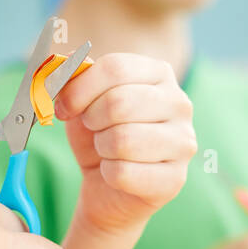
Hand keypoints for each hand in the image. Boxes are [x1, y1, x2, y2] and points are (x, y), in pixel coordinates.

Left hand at [53, 53, 195, 235]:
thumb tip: (65, 61)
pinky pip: (124, 173)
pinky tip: (116, 172)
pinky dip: (108, 174)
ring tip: (107, 150)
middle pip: (119, 103)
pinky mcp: (175, 178)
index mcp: (159, 73)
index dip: (79, 89)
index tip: (64, 107)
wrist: (108, 186)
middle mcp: (179, 104)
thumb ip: (73, 78)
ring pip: (122, 140)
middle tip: (92, 129)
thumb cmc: (98, 136)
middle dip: (91, 120)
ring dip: (102, 148)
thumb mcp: (81, 102)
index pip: (115, 68)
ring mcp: (183, 142)